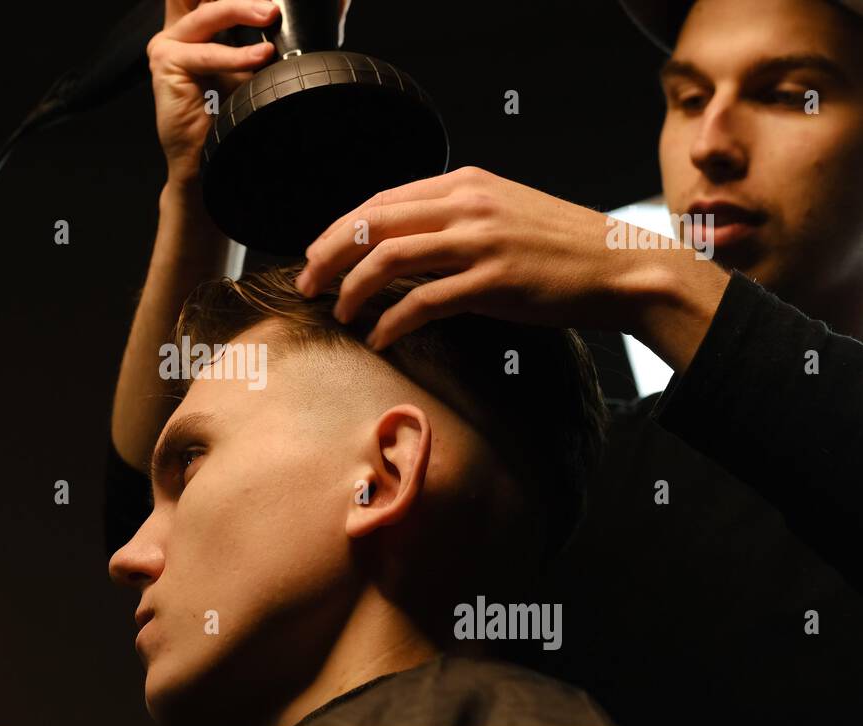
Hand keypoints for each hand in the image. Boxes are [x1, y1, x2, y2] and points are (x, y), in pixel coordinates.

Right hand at [148, 0, 278, 184]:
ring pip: (209, 14)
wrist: (206, 157)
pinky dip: (235, 55)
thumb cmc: (226, 115)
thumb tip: (298, 15)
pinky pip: (207, 54)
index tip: (266, 1)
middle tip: (272, 4)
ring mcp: (168, 44)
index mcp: (198, 27)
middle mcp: (179, 30)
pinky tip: (259, 56)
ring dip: (242, 11)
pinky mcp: (165, 62)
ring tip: (270, 15)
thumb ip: (259, 37)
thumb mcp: (249, 66)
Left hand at [294, 166, 729, 370]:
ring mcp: (481, 240)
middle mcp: (468, 203)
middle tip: (307, 285)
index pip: (381, 199)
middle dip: (329, 255)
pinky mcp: (495, 280)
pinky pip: (424, 301)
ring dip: (353, 288)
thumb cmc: (561, 249)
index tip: (316, 254)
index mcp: (467, 183)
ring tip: (340, 313)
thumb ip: (453, 221)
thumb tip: (397, 247)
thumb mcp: (502, 215)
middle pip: (373, 222)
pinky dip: (392, 321)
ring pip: (389, 257)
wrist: (623, 267)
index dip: (339, 228)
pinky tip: (381, 337)